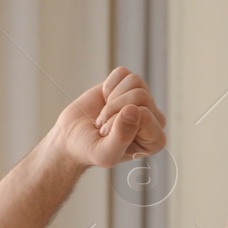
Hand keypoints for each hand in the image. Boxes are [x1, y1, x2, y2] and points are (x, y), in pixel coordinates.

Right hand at [48, 66, 165, 170]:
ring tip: (105, 114)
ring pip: (134, 81)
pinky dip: (108, 85)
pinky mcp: (128, 86)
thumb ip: (121, 138)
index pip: (144, 114)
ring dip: (111, 98)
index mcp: (155, 140)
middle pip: (140, 95)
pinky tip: (105, 101)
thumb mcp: (104, 153)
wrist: (72, 137)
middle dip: (113, 108)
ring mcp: (143, 100)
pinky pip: (122, 73)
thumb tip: (134, 109)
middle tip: (103, 124)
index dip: (118, 121)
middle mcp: (154, 118)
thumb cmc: (89, 149)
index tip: (106, 135)